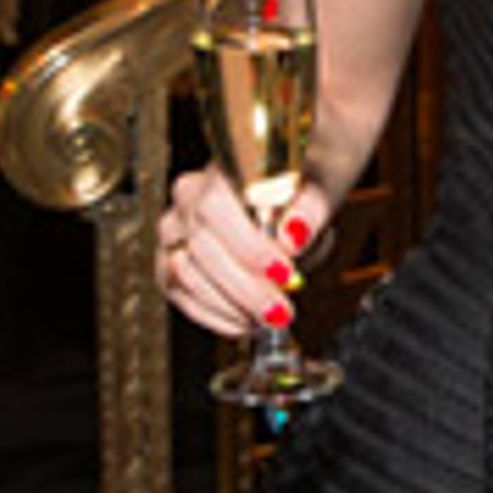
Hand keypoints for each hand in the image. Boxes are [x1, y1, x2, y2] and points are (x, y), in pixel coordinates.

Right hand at [155, 165, 328, 339]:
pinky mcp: (171, 262)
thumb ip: (311, 207)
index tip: (284, 273)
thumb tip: (294, 233)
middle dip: (245, 287)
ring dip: (230, 305)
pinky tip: (245, 323)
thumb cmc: (302, 190)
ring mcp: (175, 231)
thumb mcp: (321, 187)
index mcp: (221, 169)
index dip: (248, 246)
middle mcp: (188, 197)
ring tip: (268, 318)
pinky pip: (179, 293)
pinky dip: (214, 315)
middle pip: (201, 246)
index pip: (215, 207)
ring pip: (184, 274)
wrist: (288, 206)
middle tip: (281, 311)